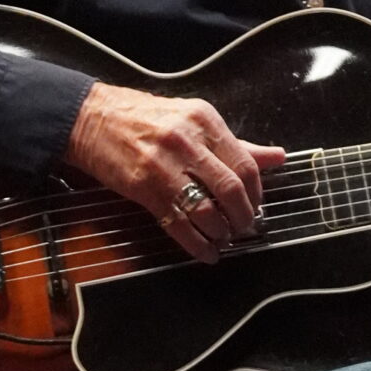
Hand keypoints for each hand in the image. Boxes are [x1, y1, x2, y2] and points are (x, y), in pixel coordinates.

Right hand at [67, 82, 288, 264]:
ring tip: (223, 238)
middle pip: (231, 190)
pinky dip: (197, 245)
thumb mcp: (193, 119)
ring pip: (207, 211)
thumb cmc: (145, 118)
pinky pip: (178, 225)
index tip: (255, 205)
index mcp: (205, 121)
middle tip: (244, 227)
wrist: (93, 119)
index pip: (245, 164)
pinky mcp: (144, 189)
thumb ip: (235, 143)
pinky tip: (206, 252)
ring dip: (221, 232)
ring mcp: (164, 167)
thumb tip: (277, 157)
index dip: (257, 193)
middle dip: (243, 217)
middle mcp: (188, 142)